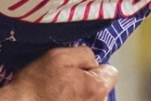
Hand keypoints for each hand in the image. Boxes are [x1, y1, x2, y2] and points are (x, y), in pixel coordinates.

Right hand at [0, 46, 116, 100]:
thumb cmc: (39, 82)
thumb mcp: (60, 56)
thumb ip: (85, 54)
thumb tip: (93, 63)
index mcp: (98, 88)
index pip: (111, 71)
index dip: (93, 67)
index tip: (77, 69)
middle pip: (101, 87)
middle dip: (88, 82)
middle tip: (65, 82)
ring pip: (90, 98)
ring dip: (80, 95)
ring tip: (59, 95)